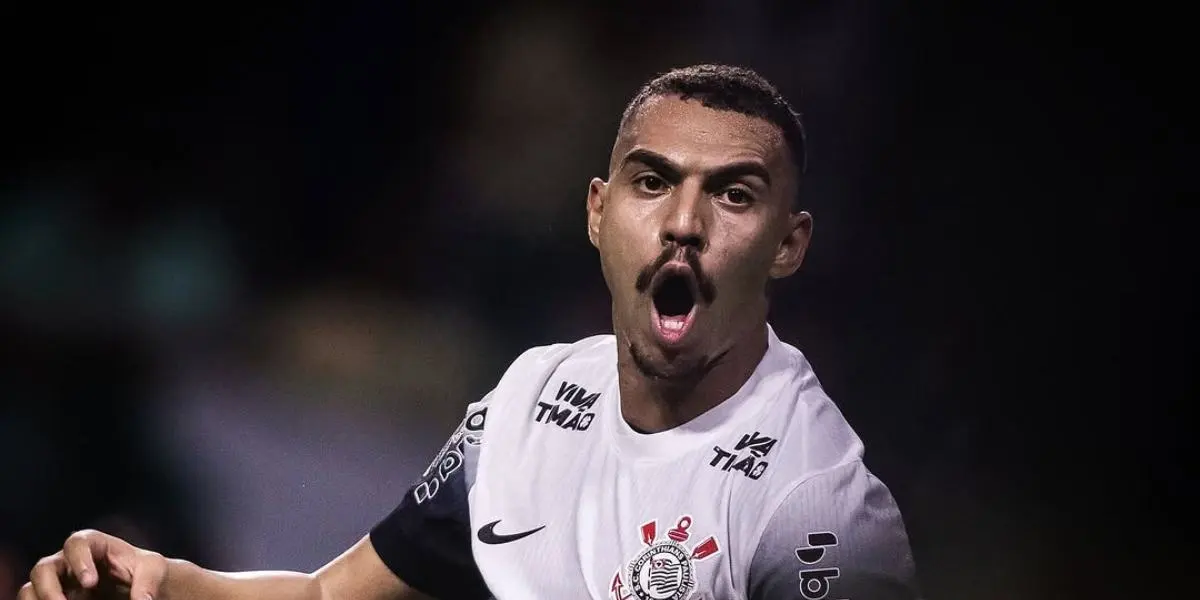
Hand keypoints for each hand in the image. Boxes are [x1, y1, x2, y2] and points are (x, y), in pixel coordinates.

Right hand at [18, 529, 166, 599]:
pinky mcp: (57, 598)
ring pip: (31, 589)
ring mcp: (59, 583)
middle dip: (49, 587)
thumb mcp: (154, 570)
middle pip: (43, 568)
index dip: (78, 561)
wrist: (139, 586)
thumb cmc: (144, 571)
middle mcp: (69, 562)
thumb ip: (148, 582)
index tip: (90, 582)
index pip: (76, 543)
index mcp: (93, 545)